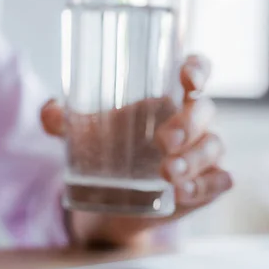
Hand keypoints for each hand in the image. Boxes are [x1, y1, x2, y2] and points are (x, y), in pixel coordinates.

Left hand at [41, 55, 232, 247]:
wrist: (108, 199)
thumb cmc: (105, 150)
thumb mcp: (82, 133)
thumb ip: (61, 120)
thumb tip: (49, 111)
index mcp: (165, 99)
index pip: (194, 72)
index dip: (198, 68)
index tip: (187, 76)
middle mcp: (190, 121)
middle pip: (204, 111)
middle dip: (188, 124)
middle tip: (162, 141)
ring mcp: (201, 153)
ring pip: (214, 146)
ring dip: (194, 159)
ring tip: (167, 173)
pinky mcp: (205, 184)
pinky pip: (219, 181)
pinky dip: (205, 185)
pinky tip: (183, 192)